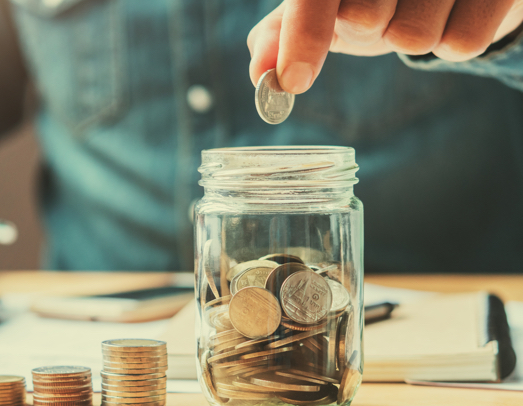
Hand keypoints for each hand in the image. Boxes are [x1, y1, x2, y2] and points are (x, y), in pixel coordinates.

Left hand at [248, 0, 522, 92]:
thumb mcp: (327, 4)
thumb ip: (285, 34)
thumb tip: (260, 72)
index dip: (302, 37)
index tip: (294, 81)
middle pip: (365, 17)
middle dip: (368, 28)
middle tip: (382, 8)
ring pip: (414, 35)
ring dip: (411, 37)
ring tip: (422, 6)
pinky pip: (462, 43)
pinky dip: (451, 43)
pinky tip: (455, 12)